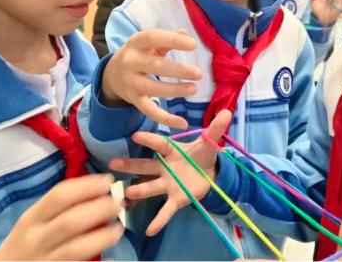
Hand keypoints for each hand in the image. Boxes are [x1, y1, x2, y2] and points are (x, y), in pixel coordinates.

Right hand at [0, 175, 123, 260]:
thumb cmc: (25, 242)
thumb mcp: (33, 222)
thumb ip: (57, 208)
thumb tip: (97, 190)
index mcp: (31, 219)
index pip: (59, 196)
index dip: (86, 186)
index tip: (107, 180)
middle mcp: (37, 240)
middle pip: (70, 222)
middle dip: (98, 210)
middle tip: (118, 203)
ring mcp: (46, 261)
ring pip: (76, 249)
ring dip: (102, 237)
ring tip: (118, 229)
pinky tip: (112, 258)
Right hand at [101, 29, 202, 128]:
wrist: (111, 74)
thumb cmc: (138, 54)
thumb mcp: (148, 43)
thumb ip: (166, 40)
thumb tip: (185, 34)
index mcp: (136, 43)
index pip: (153, 38)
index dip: (172, 41)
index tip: (193, 45)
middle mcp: (130, 62)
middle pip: (155, 66)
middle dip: (178, 70)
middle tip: (198, 73)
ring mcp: (131, 82)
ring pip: (153, 89)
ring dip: (174, 90)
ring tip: (193, 88)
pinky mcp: (133, 99)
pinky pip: (149, 111)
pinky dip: (166, 119)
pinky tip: (182, 123)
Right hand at [110, 110, 231, 235]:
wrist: (210, 172)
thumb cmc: (202, 154)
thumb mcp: (210, 141)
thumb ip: (216, 128)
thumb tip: (227, 111)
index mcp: (172, 151)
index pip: (160, 144)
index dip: (149, 140)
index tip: (135, 136)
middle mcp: (165, 167)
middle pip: (146, 165)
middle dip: (131, 165)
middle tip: (113, 163)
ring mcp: (168, 184)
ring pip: (151, 187)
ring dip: (140, 190)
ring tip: (127, 193)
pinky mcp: (176, 199)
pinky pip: (166, 210)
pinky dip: (159, 220)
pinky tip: (149, 230)